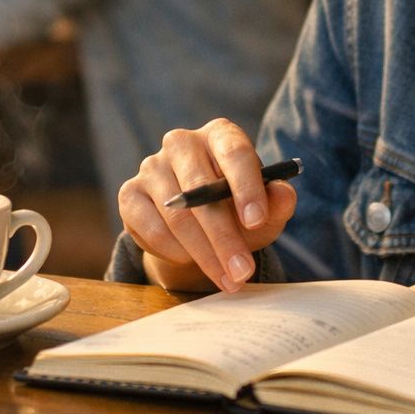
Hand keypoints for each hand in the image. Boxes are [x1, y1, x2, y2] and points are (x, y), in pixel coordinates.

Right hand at [118, 118, 296, 293]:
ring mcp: (152, 165)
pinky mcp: (130, 193)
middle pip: (201, 188)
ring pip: (178, 214)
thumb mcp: (265, 208)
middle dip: (225, 236)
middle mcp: (182, 142)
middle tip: (242, 271)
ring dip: (203, 253)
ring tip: (227, 279)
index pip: (234, 152)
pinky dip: (175, 251)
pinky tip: (192, 262)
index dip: (246, 186)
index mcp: (220, 134)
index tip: (256, 221)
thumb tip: (284, 195)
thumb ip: (277, 201)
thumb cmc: (237, 209)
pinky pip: (152, 228)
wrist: (199, 227)